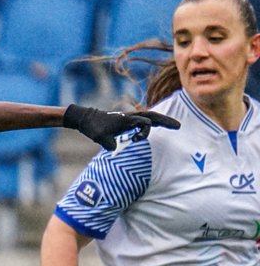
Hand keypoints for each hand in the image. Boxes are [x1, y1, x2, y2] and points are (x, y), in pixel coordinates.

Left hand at [62, 105, 179, 150]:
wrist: (87, 118)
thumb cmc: (93, 127)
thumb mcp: (99, 137)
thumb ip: (109, 143)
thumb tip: (115, 149)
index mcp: (126, 119)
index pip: (144, 123)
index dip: (144, 132)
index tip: (135, 140)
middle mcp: (131, 117)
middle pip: (153, 116)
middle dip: (166, 121)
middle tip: (178, 126)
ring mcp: (130, 118)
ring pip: (150, 117)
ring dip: (162, 121)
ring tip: (175, 126)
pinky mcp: (128, 121)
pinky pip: (145, 120)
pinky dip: (153, 122)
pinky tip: (158, 126)